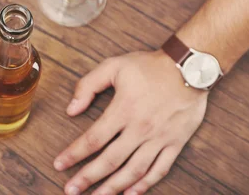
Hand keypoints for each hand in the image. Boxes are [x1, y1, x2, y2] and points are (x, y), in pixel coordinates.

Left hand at [54, 51, 207, 194]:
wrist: (189, 67)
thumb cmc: (148, 66)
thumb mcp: (113, 66)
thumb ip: (88, 85)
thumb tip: (71, 110)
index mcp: (123, 110)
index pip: (93, 139)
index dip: (74, 154)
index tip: (59, 165)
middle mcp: (140, 128)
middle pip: (110, 160)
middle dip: (88, 177)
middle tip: (71, 190)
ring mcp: (159, 138)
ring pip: (134, 170)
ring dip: (113, 187)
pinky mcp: (176, 143)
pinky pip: (160, 169)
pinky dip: (145, 184)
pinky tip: (131, 193)